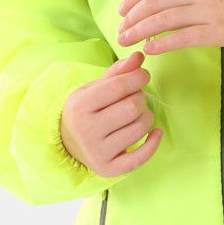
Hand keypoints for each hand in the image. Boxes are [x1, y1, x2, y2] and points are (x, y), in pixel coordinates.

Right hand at [60, 52, 161, 177]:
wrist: (68, 143)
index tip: (143, 75)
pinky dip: (153, 143)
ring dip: (147, 117)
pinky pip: (140, 158)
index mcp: (80, 106)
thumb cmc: (86, 110)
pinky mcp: (108, 169)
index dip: (137, 77)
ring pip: (140, 128)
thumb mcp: (94, 88)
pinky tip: (155, 132)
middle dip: (141, 98)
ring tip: (138, 114)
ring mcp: (97, 151)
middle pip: (132, 108)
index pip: (118, 86)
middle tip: (137, 98)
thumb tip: (139, 56)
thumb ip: (118, 72)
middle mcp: (86, 130)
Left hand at [117, 0, 223, 55]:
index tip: (122, 10)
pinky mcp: (214, 31)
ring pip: (163, 21)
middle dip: (131, 18)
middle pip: (154, 3)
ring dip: (140, 32)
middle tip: (120, 31)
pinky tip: (150, 50)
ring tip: (127, 42)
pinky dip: (162, 44)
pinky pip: (181, 38)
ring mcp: (206, 10)